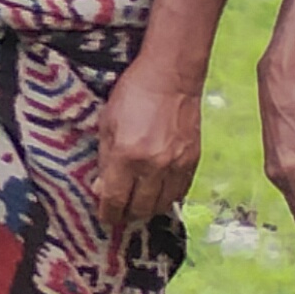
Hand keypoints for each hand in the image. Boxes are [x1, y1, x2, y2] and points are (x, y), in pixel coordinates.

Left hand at [94, 59, 201, 233]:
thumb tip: (102, 189)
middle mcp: (152, 166)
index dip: (108, 214)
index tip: (106, 216)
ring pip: (162, 206)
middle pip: (140, 209)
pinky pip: (180, 193)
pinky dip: (167, 197)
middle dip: (127, 215)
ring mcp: (176, 165)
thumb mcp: (107, 124)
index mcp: (126, 156)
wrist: (171, 77)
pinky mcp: (193, 161)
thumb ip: (104, 160)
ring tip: (139, 203)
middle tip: (121, 211)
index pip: (115, 201)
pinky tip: (158, 191)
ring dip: (148, 208)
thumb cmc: (133, 94)